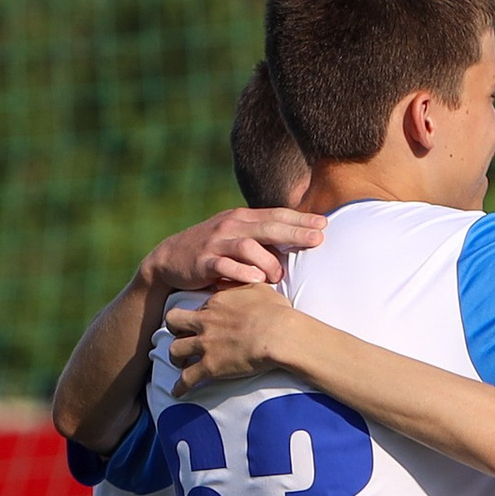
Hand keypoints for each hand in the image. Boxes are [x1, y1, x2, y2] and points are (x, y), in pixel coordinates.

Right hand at [137, 207, 323, 293]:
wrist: (170, 260)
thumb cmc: (214, 251)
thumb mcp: (237, 237)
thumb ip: (263, 237)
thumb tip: (299, 242)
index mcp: (242, 219)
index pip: (276, 215)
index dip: (300, 218)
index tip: (324, 223)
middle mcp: (230, 227)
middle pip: (268, 227)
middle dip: (294, 232)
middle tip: (318, 239)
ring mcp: (216, 243)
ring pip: (248, 247)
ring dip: (267, 262)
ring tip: (279, 275)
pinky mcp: (203, 262)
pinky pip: (225, 266)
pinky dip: (242, 272)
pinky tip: (256, 279)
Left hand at [164, 284, 298, 389]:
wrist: (280, 335)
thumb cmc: (277, 313)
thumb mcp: (261, 289)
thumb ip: (248, 285)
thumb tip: (249, 278)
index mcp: (216, 303)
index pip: (199, 307)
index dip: (199, 315)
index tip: (204, 322)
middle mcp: (205, 322)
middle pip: (173, 322)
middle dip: (173, 329)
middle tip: (180, 336)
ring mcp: (206, 345)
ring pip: (175, 349)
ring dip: (175, 357)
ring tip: (179, 364)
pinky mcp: (211, 366)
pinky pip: (188, 378)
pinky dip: (180, 387)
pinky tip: (177, 393)